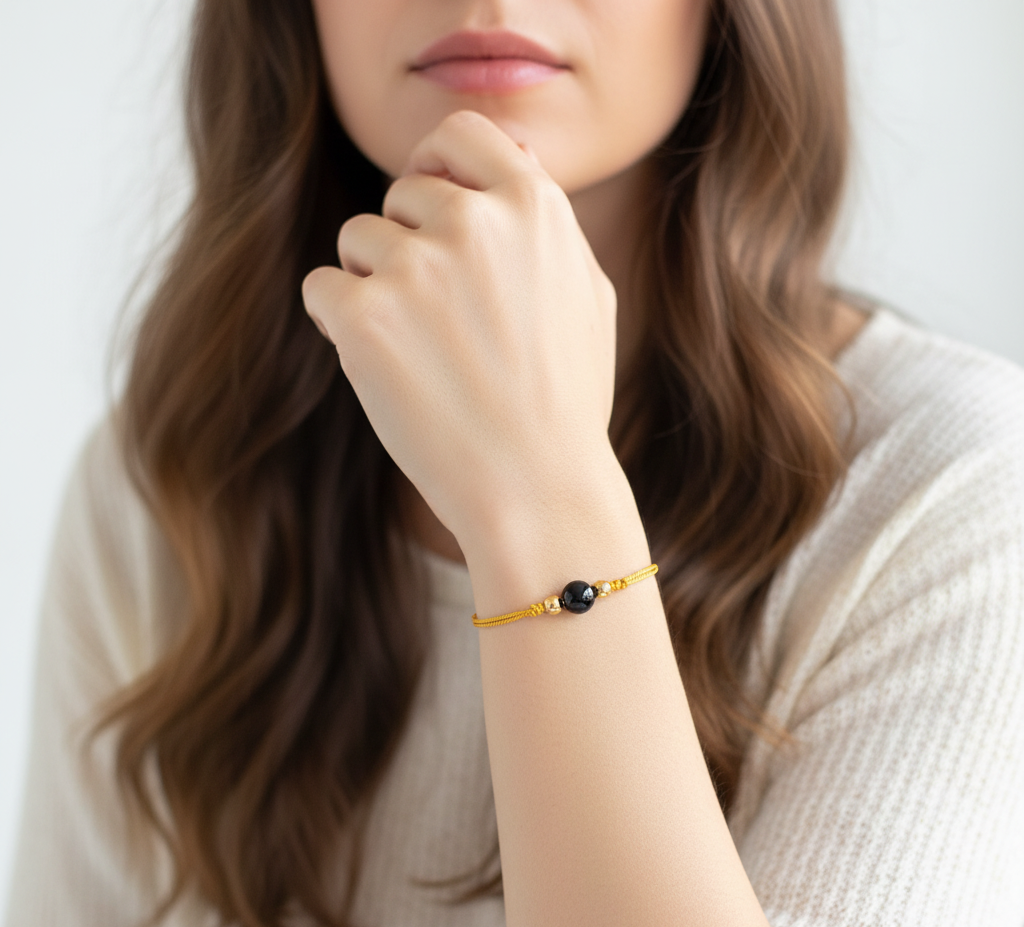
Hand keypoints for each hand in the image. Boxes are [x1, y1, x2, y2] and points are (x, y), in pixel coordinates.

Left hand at [302, 110, 619, 552]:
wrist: (536, 489)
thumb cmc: (565, 403)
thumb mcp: (588, 295)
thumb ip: (547, 223)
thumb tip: (518, 157)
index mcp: (533, 207)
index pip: (459, 134)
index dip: (437, 166)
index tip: (430, 209)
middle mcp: (474, 222)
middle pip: (401, 194)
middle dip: (407, 243)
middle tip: (436, 317)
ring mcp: (416, 267)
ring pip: (357, 240)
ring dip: (373, 285)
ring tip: (418, 352)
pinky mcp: (365, 317)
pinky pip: (322, 288)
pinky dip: (341, 324)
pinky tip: (382, 367)